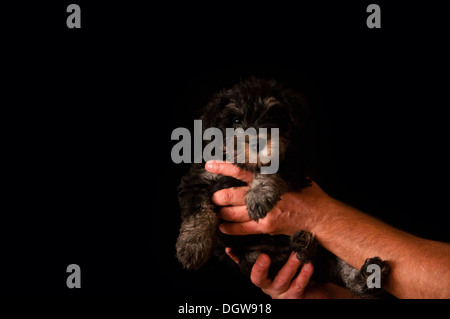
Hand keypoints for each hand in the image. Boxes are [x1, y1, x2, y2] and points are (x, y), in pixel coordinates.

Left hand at [205, 160, 327, 235]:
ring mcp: (263, 211)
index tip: (210, 165)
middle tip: (212, 196)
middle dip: (217, 196)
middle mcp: (263, 194)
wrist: (319, 215)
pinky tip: (222, 226)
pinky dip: (229, 228)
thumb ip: (274, 167)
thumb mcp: (291, 173)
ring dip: (221, 211)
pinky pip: (241, 228)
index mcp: (268, 178)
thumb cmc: (306, 192)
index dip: (223, 167)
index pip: (240, 170)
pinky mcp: (265, 226)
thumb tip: (261, 154)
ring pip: (233, 212)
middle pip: (231, 195)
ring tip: (215, 210)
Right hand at [225, 248, 350, 298]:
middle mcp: (268, 285)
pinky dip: (303, 275)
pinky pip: (298, 287)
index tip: (230, 249)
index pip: (245, 266)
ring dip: (289, 266)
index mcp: (261, 274)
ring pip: (282, 281)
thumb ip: (268, 245)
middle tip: (265, 256)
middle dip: (261, 268)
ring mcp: (281, 292)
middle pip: (259, 279)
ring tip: (296, 254)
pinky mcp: (295, 296)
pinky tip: (309, 264)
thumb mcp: (280, 256)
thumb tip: (256, 223)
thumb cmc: (294, 267)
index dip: (236, 259)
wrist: (316, 288)